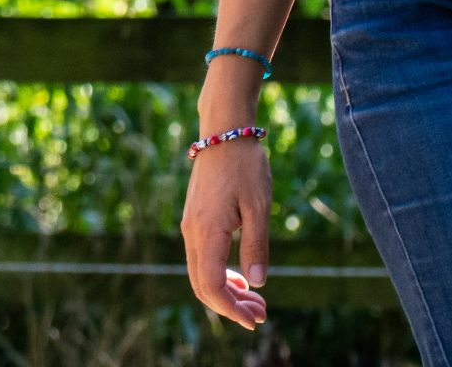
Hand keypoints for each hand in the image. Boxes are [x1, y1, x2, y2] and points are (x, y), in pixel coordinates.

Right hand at [179, 134, 270, 328]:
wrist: (223, 132)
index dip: (232, 309)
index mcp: (207, 232)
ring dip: (226, 293)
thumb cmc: (244, 166)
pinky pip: (202, 259)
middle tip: (261, 315)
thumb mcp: (258, 207)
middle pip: (202, 286)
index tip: (256, 320)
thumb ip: (256, 247)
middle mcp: (192, 233)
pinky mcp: (194, 221)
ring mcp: (190, 227)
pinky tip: (242, 279)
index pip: (212, 286)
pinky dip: (220, 276)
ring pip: (200, 274)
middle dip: (230, 307)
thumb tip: (258, 285)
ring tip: (256, 301)